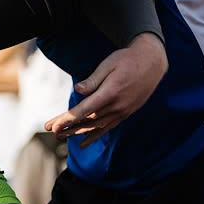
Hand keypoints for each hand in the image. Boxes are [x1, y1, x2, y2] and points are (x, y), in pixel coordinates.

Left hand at [44, 33, 166, 146]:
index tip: (54, 125)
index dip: (67, 119)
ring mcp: (122, 112)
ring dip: (77, 133)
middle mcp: (116, 106)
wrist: (152, 63)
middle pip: (87, 121)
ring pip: (96, 127)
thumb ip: (93, 80)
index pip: (84, 110)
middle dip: (67, 127)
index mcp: (110, 93)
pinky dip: (94, 136)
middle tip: (51, 130)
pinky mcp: (125, 113)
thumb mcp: (108, 64)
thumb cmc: (126, 60)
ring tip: (60, 136)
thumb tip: (78, 90)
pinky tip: (83, 143)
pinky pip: (108, 128)